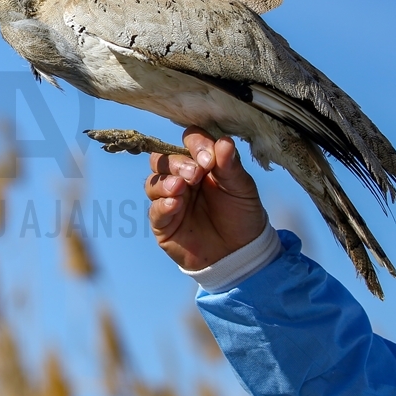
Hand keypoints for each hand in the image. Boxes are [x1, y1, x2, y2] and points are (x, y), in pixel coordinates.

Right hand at [144, 127, 267, 269]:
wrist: (241, 253)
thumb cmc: (242, 216)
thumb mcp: (242, 188)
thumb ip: (230, 166)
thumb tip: (224, 141)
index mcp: (201, 164)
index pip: (188, 142)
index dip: (195, 144)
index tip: (209, 158)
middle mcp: (182, 178)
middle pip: (163, 159)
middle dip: (177, 164)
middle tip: (195, 174)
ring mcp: (170, 200)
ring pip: (153, 182)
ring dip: (165, 181)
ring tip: (181, 187)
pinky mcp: (163, 223)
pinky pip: (154, 210)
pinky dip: (163, 204)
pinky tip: (176, 204)